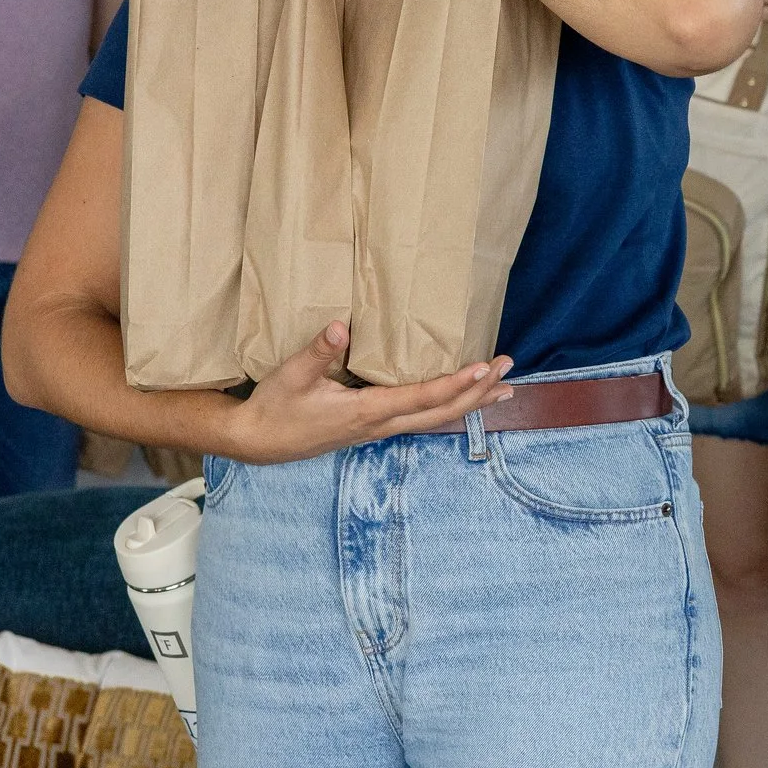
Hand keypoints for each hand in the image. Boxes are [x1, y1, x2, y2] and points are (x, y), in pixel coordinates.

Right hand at [224, 321, 513, 464]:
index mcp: (366, 411)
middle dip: (478, 392)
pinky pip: (423, 420)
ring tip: (506, 390)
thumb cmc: (275, 407)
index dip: (455, 384)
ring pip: (437, 420)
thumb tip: (340, 326)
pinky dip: (451, 409)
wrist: (259, 442)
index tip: (483, 367)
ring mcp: (381, 431)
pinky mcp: (376, 430)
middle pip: (442, 413)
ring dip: (472, 403)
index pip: (422, 398)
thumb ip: (317, 351)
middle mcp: (381, 425)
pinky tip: (465, 402)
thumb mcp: (291, 376)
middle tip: (508, 370)